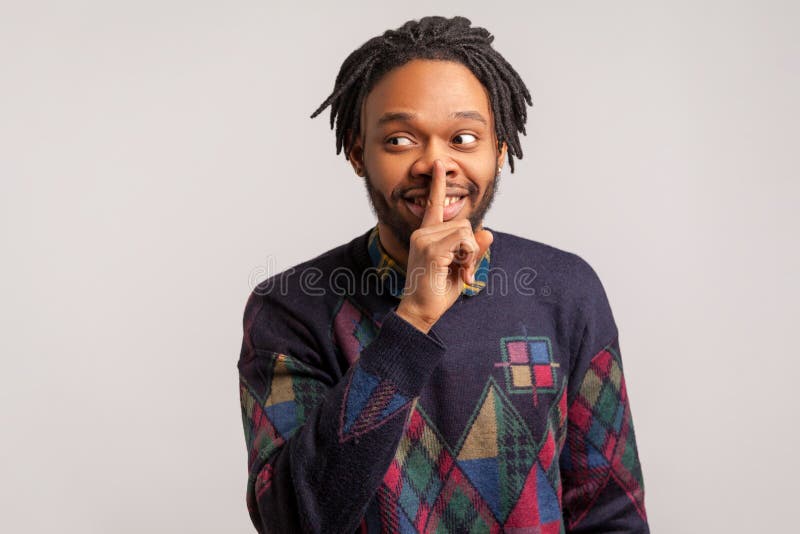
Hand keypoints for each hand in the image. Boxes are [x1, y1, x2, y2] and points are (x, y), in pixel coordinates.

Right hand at [395, 160, 492, 332]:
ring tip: (461, 271)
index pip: (433, 205)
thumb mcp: (462, 269)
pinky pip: (464, 241)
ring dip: (471, 253)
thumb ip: (473, 251)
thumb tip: (489, 232)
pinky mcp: (431, 249)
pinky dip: (469, 257)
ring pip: (465, 230)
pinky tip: (460, 272)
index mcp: (426, 235)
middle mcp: (422, 233)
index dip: (438, 185)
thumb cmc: (437, 292)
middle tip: (464, 269)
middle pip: (463, 222)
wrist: (420, 312)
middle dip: (471, 247)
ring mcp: (425, 240)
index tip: (440, 165)